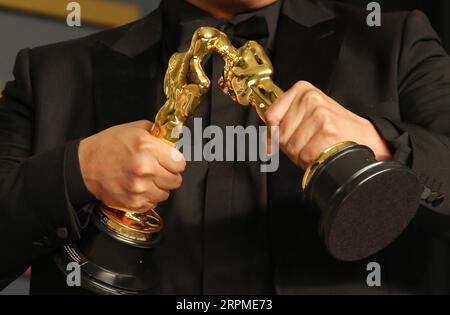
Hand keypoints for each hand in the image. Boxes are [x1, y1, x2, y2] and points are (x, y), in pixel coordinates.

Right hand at [78, 120, 185, 212]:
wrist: (84, 165)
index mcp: (148, 148)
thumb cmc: (108, 145)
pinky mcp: (133, 202)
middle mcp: (145, 169)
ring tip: (147, 179)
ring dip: (159, 187)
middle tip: (159, 170)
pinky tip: (139, 187)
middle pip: (176, 180)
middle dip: (170, 175)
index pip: (180, 163)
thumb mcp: (134, 129)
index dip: (175, 162)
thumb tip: (174, 141)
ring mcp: (139, 188)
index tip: (170, 161)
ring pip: (166, 194)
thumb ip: (157, 134)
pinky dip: (148, 197)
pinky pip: (153, 203)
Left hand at [265, 81, 391, 168]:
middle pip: (280, 135)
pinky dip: (312, 161)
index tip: (274, 144)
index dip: (271, 135)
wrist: (365, 135)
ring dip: (301, 156)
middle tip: (307, 145)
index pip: (271, 116)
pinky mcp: (328, 131)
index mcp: (302, 90)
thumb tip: (267, 141)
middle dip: (290, 148)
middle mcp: (310, 98)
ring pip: (292, 148)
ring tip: (316, 148)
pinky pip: (306, 155)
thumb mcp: (307, 114)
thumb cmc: (334, 127)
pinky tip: (322, 153)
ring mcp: (319, 114)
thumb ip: (285, 121)